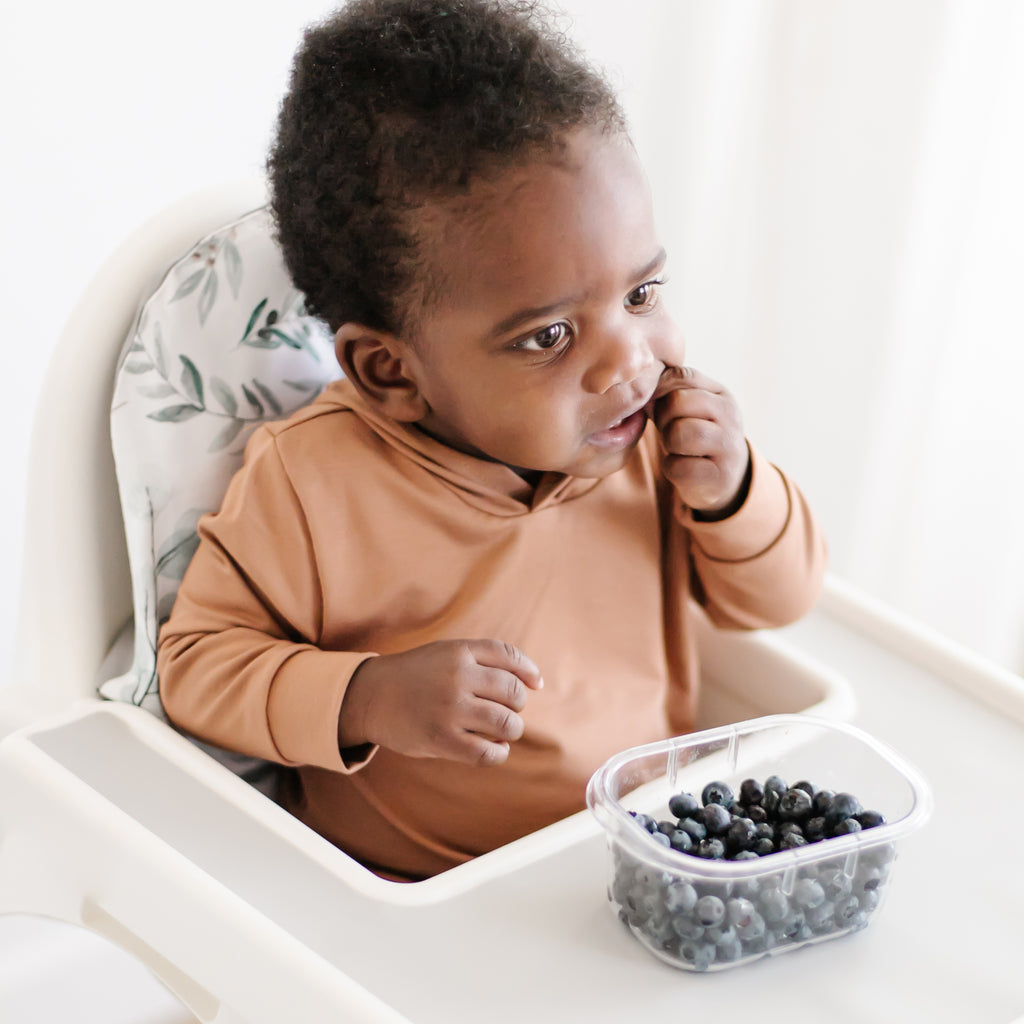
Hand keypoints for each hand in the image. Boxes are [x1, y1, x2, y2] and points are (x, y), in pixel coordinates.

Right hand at [338, 639, 543, 765]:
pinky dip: (499, 753)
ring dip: (512, 730)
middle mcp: (456, 677)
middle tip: (506, 710)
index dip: (529, 672)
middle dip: (518, 704)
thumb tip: (536, 683)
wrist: (371, 696)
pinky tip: (493, 748)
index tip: (536, 684)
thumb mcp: (446, 654)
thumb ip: (485, 659)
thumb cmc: (417, 676)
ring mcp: (450, 709)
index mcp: (459, 652)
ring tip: (502, 731)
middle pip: (514, 692)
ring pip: (507, 723)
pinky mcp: (442, 739)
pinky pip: (488, 752)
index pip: (509, 656)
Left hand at [649, 366, 749, 515]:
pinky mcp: (719, 476)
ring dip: (668, 442)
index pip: (682, 376)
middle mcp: (731, 416)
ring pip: (678, 433)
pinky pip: (677, 466)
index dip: (658, 389)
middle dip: (662, 417)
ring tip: (676, 447)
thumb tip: (641, 390)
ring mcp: (728, 446)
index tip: (655, 405)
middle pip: (677, 401)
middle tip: (667, 429)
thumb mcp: (690, 408)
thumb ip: (669, 391)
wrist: (723, 477)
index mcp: (721, 393)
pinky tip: (681, 466)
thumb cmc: (696, 434)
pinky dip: (671, 468)